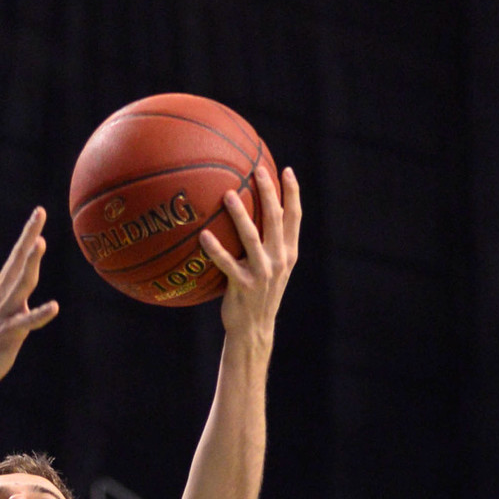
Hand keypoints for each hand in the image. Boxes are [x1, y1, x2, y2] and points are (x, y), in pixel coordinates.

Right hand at [0, 209, 59, 393]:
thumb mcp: (4, 309)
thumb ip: (17, 291)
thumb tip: (29, 276)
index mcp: (2, 288)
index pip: (17, 255)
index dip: (28, 234)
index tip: (39, 212)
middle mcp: (2, 295)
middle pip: (19, 261)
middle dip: (30, 237)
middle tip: (39, 214)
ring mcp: (5, 313)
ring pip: (21, 284)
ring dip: (30, 264)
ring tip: (41, 244)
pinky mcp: (9, 333)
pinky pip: (27, 322)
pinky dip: (40, 314)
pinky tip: (54, 307)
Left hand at [201, 161, 301, 345]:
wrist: (254, 329)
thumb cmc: (258, 293)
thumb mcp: (272, 267)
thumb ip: (269, 243)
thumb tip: (254, 212)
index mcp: (289, 252)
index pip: (295, 217)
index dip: (292, 192)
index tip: (285, 169)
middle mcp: (279, 259)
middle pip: (275, 219)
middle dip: (268, 191)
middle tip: (257, 169)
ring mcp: (262, 272)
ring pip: (251, 237)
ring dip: (240, 214)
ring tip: (228, 193)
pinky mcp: (243, 286)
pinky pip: (226, 263)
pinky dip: (215, 248)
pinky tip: (203, 234)